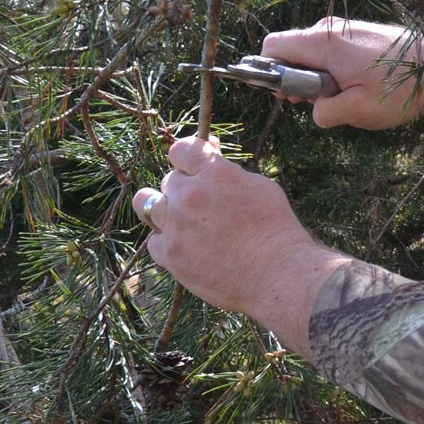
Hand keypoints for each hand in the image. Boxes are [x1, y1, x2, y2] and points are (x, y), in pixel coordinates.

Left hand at [134, 136, 342, 352]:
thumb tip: (211, 162)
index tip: (194, 166)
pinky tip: (187, 246)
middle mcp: (189, 195)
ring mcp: (175, 225)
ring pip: (146, 204)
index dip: (187, 157)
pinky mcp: (170, 254)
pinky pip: (154, 240)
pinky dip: (166, 241)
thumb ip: (229, 173)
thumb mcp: (260, 187)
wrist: (277, 274)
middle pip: (169, 180)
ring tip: (180, 220)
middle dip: (184, 188)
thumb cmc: (276, 229)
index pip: (181, 149)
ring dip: (164, 210)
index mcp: (214, 173)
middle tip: (203, 204)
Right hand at [261, 17, 423, 129]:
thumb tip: (315, 111)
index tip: (286, 94)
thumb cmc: (401, 86)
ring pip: (311, 53)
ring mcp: (345, 29)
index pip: (273, 47)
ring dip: (316, 77)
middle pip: (290, 51)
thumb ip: (325, 112)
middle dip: (295, 79)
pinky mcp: (358, 34)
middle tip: (317, 102)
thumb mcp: (359, 110)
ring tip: (341, 96)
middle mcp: (330, 29)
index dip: (269, 72)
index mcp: (323, 42)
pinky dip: (332, 69)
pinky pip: (330, 51)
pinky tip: (354, 86)